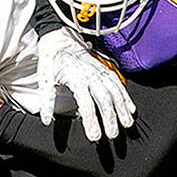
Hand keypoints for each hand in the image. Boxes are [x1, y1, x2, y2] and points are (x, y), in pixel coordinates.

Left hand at [37, 27, 134, 141]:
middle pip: (104, 99)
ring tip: (127, 124)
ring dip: (122, 109)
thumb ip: (47, 101)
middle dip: (110, 118)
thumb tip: (46, 121)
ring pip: (115, 91)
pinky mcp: (105, 69)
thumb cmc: (52, 61)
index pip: (86, 104)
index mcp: (76, 78)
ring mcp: (100, 71)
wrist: (60, 39)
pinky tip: (131, 108)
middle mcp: (91, 75)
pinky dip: (126, 96)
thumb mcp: (45, 79)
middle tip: (112, 135)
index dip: (91, 121)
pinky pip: (119, 84)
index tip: (94, 136)